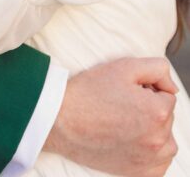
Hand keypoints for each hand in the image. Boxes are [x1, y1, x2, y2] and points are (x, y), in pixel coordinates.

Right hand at [45, 58, 177, 176]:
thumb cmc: (89, 92)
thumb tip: (171, 87)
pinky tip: (134, 142)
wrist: (62, 119)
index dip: (148, 89)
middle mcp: (157, 139)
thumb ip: (157, 69)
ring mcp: (148, 160)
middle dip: (151, 109)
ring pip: (167, 142)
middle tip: (123, 104)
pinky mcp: (138, 174)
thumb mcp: (123, 66)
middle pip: (167, 118)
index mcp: (157, 112)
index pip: (167, 96)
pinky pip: (159, 165)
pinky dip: (152, 154)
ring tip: (128, 122)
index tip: (127, 91)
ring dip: (155, 131)